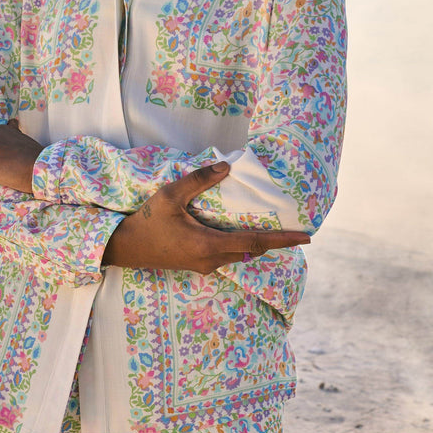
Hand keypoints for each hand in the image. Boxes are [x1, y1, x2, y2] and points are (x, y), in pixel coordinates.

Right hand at [103, 162, 310, 273]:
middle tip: (296, 230)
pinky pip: (228, 256)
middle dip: (275, 242)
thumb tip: (227, 166)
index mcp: (209, 245)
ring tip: (274, 230)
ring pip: (240, 255)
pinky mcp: (197, 265)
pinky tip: (242, 234)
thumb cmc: (147, 221)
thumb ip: (199, 180)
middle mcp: (212, 260)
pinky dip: (241, 246)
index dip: (283, 240)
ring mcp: (205, 266)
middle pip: (252, 251)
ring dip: (258, 244)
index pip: (255, 243)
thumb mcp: (170, 195)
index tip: (307, 237)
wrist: (125, 248)